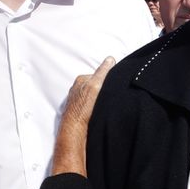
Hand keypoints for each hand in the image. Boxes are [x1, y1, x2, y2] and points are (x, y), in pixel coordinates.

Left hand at [51, 58, 113, 176]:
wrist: (75, 129)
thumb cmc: (83, 108)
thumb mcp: (95, 85)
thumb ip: (103, 72)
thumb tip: (110, 59)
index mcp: (81, 80)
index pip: (99, 74)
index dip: (108, 78)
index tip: (114, 83)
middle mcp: (77, 89)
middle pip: (96, 85)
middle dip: (104, 88)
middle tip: (110, 95)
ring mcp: (77, 101)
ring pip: (93, 96)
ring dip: (100, 99)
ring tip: (105, 105)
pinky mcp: (79, 111)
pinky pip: (90, 106)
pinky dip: (96, 107)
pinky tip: (99, 112)